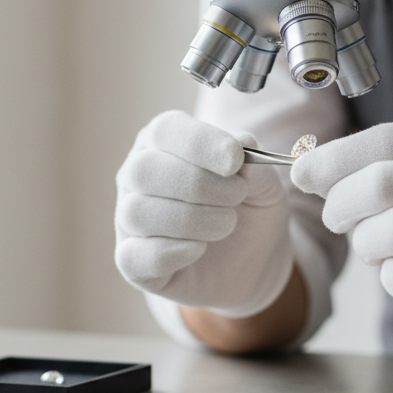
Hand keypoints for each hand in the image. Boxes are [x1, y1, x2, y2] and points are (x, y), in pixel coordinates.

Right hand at [115, 111, 292, 316]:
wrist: (252, 262)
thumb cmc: (250, 211)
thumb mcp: (264, 186)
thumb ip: (254, 164)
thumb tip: (242, 143)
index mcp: (164, 144)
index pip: (165, 130)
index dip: (199, 142)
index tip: (235, 160)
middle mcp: (137, 177)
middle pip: (144, 169)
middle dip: (197, 184)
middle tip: (236, 196)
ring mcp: (128, 220)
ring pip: (137, 212)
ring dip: (192, 219)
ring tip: (226, 224)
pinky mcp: (132, 263)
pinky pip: (133, 257)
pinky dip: (171, 252)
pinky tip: (199, 248)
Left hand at [291, 121, 392, 340]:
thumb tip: (315, 168)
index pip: (381, 141)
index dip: (333, 159)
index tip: (303, 173)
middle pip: (375, 186)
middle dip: (341, 205)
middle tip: (339, 219)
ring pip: (384, 233)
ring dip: (366, 246)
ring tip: (379, 249)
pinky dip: (392, 279)